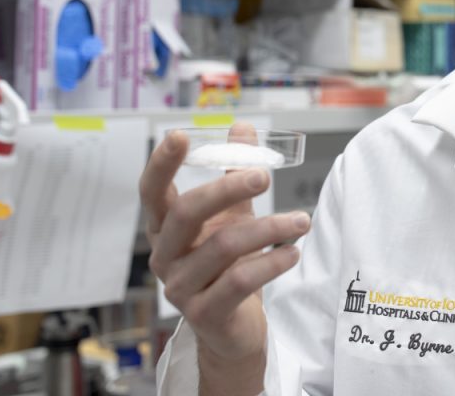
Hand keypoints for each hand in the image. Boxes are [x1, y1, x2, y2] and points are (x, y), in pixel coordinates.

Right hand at [140, 124, 310, 364]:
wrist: (233, 328)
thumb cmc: (228, 265)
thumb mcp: (232, 214)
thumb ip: (234, 172)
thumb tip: (241, 126)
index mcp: (165, 228)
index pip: (152, 192)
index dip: (161, 163)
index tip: (180, 135)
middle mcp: (165, 256)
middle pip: (187, 212)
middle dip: (227, 188)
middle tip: (265, 176)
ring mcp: (180, 287)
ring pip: (223, 246)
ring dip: (269, 228)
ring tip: (302, 220)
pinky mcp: (204, 313)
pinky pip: (240, 280)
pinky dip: (271, 263)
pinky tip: (293, 252)